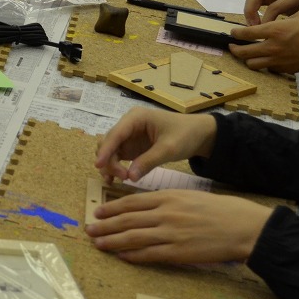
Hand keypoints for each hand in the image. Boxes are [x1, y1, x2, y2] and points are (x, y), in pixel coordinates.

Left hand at [85, 189, 271, 264]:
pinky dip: (133, 255)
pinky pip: (150, 254)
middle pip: (127, 219)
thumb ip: (167, 202)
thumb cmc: (219, 210)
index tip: (98, 212)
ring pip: (133, 237)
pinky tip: (121, 256)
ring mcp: (171, 233)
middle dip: (105, 225)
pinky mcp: (179, 252)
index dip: (112, 208)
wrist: (242, 226)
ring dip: (112, 241)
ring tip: (98, 243)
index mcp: (168, 197)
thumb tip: (146, 209)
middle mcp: (166, 213)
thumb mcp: (189, 197)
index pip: (131, 202)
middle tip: (89, 229)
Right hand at [94, 107, 217, 183]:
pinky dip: (115, 168)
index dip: (105, 150)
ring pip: (110, 151)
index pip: (115, 134)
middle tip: (123, 177)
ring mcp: (129, 136)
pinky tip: (116, 180)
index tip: (98, 166)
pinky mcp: (132, 147)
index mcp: (135, 118)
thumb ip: (148, 162)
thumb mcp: (168, 149)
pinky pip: (118, 157)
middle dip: (110, 161)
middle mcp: (128, 125)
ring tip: (117, 181)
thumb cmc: (185, 135)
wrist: (200, 135)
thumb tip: (129, 177)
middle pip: (109, 143)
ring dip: (110, 165)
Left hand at [229, 9, 298, 73]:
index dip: (236, 33)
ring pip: (253, 64)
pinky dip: (264, 64)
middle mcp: (272, 47)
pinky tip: (267, 59)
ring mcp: (279, 60)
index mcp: (274, 30)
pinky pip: (269, 69)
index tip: (233, 32)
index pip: (246, 33)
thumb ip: (284, 19)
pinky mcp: (287, 69)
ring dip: (247, 59)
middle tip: (232, 46)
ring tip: (247, 55)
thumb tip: (277, 22)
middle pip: (243, 52)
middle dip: (234, 49)